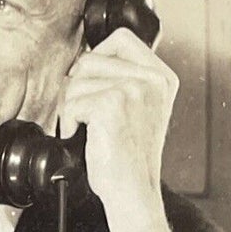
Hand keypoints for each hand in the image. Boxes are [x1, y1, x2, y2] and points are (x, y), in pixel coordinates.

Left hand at [58, 27, 177, 231]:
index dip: (96, 57)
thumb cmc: (129, 157)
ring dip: (71, 106)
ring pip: (77, 80)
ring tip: (86, 129)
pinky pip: (72, 101)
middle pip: (92, 58)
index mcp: (162, 77)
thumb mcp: (139, 109)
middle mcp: (152, 80)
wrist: (133, 192)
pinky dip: (68, 122)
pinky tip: (82, 137)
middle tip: (83, 113)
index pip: (121, 39)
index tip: (91, 85)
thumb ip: (124, 79)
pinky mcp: (112, 105)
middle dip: (78, 85)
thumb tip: (85, 57)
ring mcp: (134, 90)